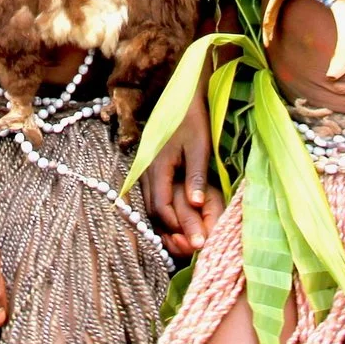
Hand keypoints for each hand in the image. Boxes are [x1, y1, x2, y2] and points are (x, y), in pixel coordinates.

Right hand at [142, 114, 221, 258]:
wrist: (181, 98)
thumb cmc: (193, 120)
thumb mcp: (199, 147)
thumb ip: (196, 176)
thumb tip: (196, 204)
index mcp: (156, 167)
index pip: (161, 206)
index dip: (176, 226)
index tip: (195, 240)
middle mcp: (145, 172)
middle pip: (153, 211)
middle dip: (171, 230)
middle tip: (192, 245)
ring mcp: (145, 171)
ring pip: (151, 206)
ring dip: (167, 224)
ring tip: (187, 239)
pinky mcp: (150, 170)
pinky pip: (154, 197)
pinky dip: (165, 212)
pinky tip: (180, 220)